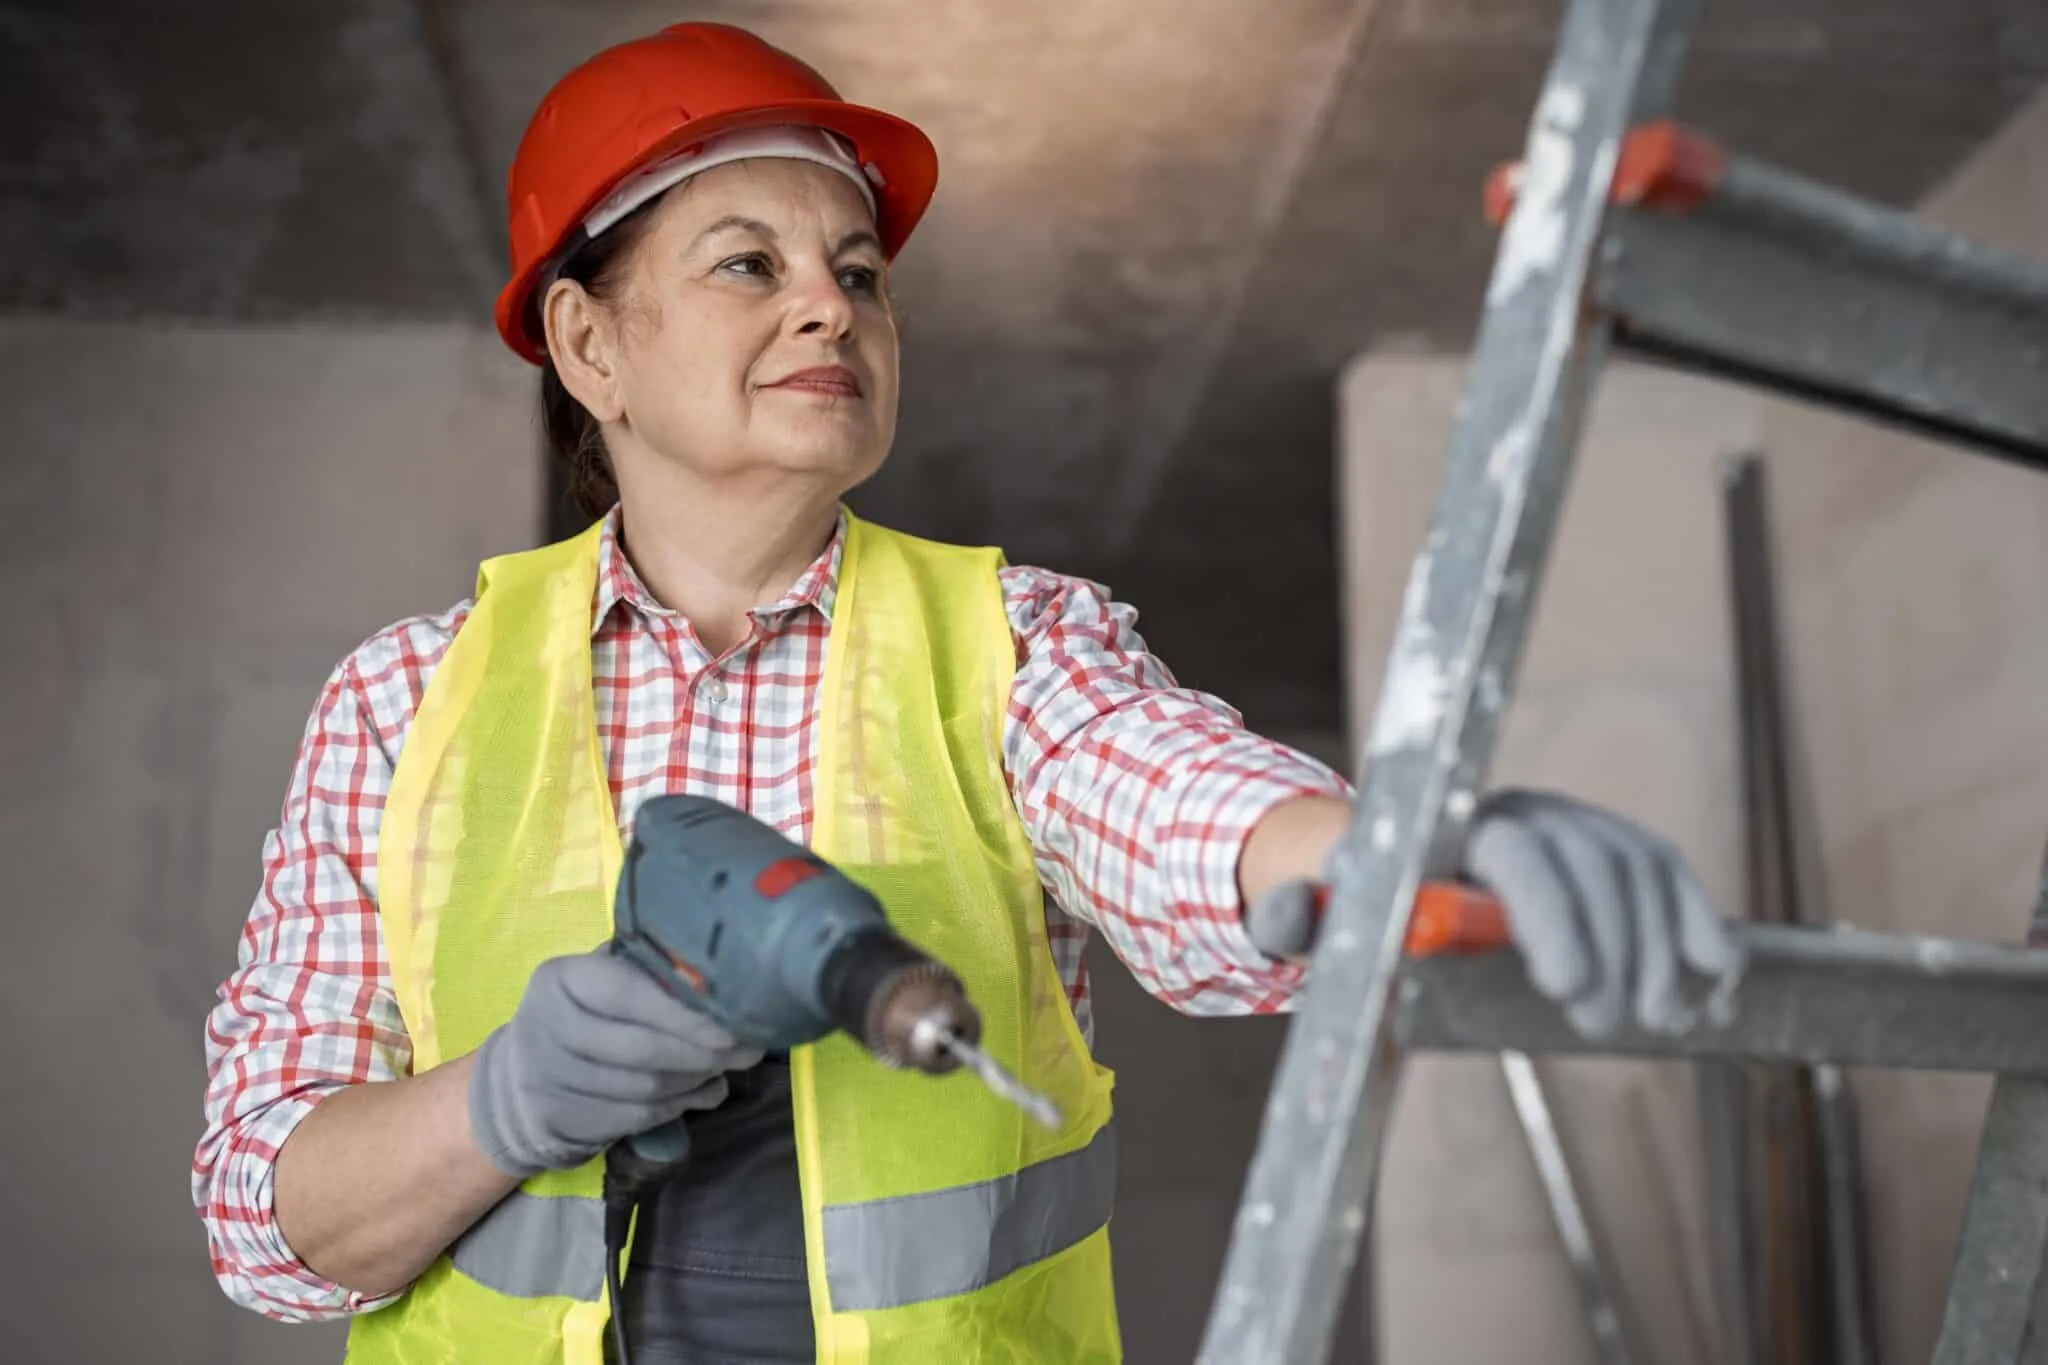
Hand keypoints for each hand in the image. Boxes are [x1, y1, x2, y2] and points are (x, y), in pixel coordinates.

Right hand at [467, 947, 765, 1177]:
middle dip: (704, 1052)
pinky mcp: (565, 1121)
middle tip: (750, 1050)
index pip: (627, 993)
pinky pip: (637, 1117)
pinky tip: (707, 1093)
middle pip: (641, 1048)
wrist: (519, 1076)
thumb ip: (645, 972)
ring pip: (644, 1087)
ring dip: (696, 1080)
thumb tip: (721, 976)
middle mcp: (547, 1027)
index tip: (734, 1023)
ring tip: (729, 1067)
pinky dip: (680, 1106)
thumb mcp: (597, 978)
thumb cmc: (579, 1012)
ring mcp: (551, 1080)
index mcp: (561, 979)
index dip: (684, 1013)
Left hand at [1242, 790, 1742, 1037]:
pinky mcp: (1609, 845)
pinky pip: (1664, 870)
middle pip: (1588, 863)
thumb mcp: (1316, 912)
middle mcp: (1518, 809)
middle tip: (1600, 1023)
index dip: (1551, 916)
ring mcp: (1570, 821)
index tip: (1565, 987)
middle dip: (1610, 950)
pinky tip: (1709, 978)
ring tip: (1650, 1018)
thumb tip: (1283, 917)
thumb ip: (1294, 919)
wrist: (1391, 862)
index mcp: (1449, 825)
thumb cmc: (1353, 898)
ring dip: (1656, 948)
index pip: (1517, 853)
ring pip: (1637, 867)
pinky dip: (1693, 921)